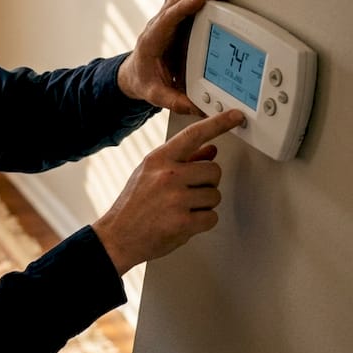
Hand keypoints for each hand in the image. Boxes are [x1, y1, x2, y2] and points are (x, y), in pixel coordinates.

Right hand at [92, 109, 244, 274]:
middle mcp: (167, 175)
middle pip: (214, 170)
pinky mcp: (183, 222)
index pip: (193, 134)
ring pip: (214, 195)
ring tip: (180, 210)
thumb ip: (182, 161)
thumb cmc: (133, 206)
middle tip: (188, 194)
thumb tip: (210, 150)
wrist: (117, 237)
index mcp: (158, 160)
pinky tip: (183, 222)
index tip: (235, 116)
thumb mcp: (150, 175)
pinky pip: (212, 217)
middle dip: (207, 183)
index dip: (218, 123)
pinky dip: (202, 223)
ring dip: (204, 205)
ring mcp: (176, 199)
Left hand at [118, 0, 227, 114]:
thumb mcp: (155, 95)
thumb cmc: (143, 82)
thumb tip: (195, 106)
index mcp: (152, 40)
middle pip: (175, 2)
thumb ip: (174, 101)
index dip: (185, 7)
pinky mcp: (169, 19)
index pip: (169, 18)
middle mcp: (157, 26)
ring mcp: (163, 20)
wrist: (131, 76)